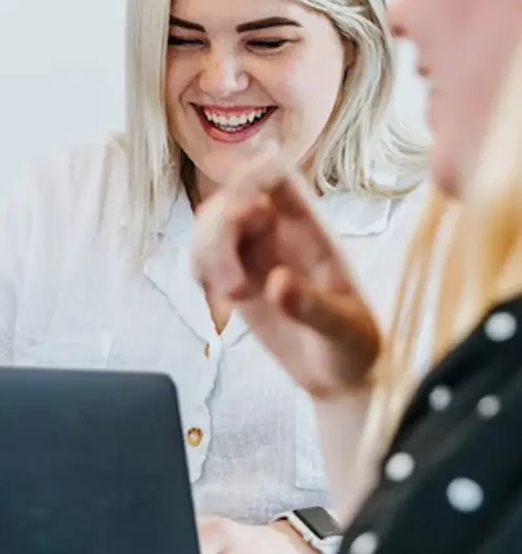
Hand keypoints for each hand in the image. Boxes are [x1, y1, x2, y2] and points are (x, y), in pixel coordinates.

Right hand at [190, 171, 382, 400]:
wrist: (340, 376)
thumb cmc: (354, 345)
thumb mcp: (345, 329)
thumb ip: (313, 307)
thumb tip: (275, 283)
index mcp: (311, 229)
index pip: (277, 178)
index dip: (252, 178)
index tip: (240, 209)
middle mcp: (278, 233)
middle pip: (232, 201)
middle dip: (220, 233)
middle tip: (234, 289)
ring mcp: (253, 254)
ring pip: (210, 225)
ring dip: (206, 253)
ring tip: (229, 299)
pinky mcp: (235, 278)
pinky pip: (203, 255)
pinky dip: (199, 268)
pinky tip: (217, 299)